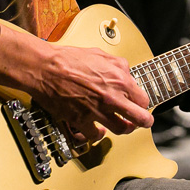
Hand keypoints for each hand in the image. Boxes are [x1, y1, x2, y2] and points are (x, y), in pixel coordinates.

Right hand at [0, 25, 152, 145]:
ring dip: (124, 129)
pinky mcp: (82, 120)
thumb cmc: (68, 59)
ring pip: (121, 129)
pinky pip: (96, 135)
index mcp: (119, 80)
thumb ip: (118, 65)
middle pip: (139, 119)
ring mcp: (98, 111)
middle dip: (144, 122)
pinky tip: (98, 130)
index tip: (140, 104)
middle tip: (143, 122)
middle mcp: (112, 98)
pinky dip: (98, 134)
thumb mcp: (100, 54)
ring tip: (124, 127)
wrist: (46, 68)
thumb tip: (126, 73)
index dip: (143, 102)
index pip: (143, 98)